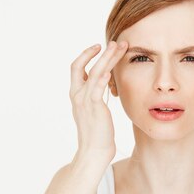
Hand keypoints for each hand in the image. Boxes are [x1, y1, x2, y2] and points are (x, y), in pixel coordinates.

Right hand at [69, 40, 126, 162]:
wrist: (93, 151)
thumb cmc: (97, 133)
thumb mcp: (93, 110)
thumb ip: (95, 96)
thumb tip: (102, 84)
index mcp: (76, 94)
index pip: (77, 67)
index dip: (86, 55)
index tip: (99, 47)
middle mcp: (78, 95)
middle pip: (85, 66)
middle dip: (101, 52)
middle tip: (116, 41)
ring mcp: (85, 102)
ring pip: (94, 73)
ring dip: (106, 58)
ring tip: (118, 47)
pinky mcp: (95, 109)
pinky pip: (96, 91)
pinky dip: (102, 80)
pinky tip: (108, 72)